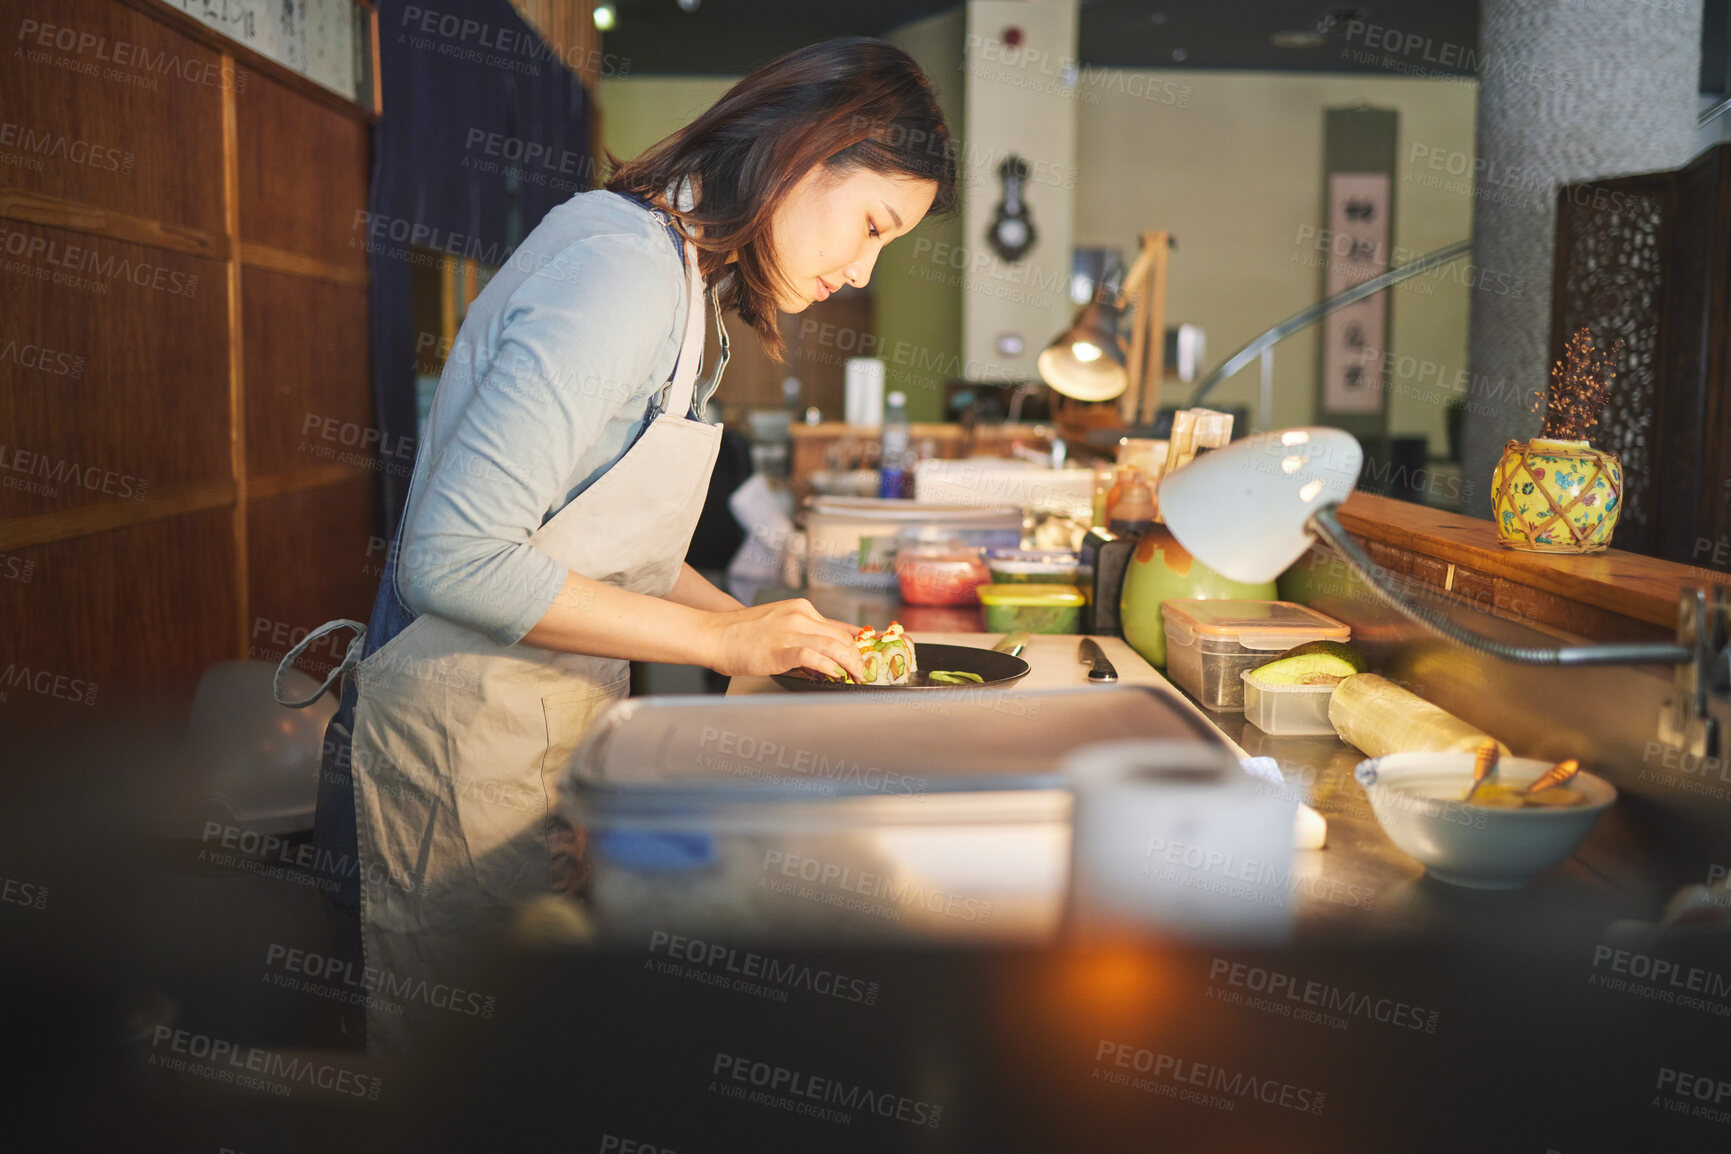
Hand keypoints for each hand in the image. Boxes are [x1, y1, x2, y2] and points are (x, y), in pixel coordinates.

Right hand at [702, 599, 867, 681]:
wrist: (714, 634)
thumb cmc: (743, 635)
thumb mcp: (780, 626)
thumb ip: (805, 637)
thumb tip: (828, 658)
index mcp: (801, 609)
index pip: (840, 627)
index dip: (862, 643)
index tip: (876, 653)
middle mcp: (800, 616)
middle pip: (842, 638)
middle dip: (858, 659)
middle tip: (864, 674)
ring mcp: (791, 631)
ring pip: (834, 646)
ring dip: (851, 665)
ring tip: (857, 678)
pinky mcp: (781, 648)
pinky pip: (814, 656)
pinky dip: (829, 667)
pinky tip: (835, 676)